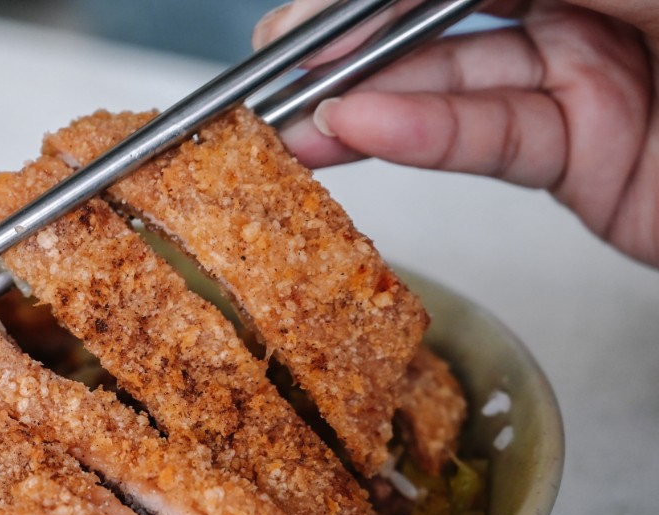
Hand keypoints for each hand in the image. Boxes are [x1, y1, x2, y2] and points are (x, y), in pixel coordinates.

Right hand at [256, 0, 658, 266]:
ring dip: (368, 96)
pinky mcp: (580, 152)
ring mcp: (584, 70)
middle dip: (355, 32)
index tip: (310, 9)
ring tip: (293, 115)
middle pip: (446, 6)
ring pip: (453, 76)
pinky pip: (487, 135)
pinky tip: (361, 131)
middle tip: (279, 58)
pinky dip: (421, 136)